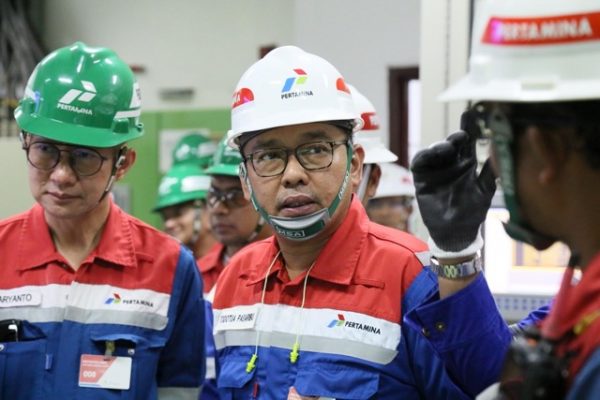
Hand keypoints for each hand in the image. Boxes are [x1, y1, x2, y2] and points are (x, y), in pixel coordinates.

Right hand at [410, 114, 495, 256]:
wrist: (454, 233)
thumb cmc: (472, 213)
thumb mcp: (485, 190)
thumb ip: (490, 172)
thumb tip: (501, 153)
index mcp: (467, 164)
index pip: (469, 141)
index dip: (470, 126)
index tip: (472, 113)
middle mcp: (451, 163)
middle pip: (451, 142)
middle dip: (456, 135)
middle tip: (462, 135)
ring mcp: (436, 169)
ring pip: (436, 149)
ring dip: (441, 145)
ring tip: (448, 148)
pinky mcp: (422, 177)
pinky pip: (420, 161)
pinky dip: (425, 155)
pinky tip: (432, 154)